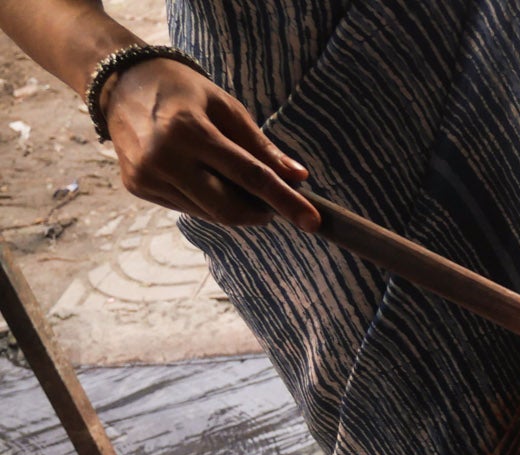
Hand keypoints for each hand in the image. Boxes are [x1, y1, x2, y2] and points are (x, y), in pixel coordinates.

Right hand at [101, 56, 318, 230]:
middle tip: (275, 203)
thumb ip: (261, 146)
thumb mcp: (226, 107)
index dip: (285, 201)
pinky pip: (188, 208)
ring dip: (236, 207)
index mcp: (188, 131)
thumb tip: (298, 178)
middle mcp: (163, 158)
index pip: (249, 176)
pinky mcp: (137, 186)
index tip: (313, 221)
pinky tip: (203, 177)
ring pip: (209, 213)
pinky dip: (208, 201)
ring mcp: (146, 176)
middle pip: (228, 209)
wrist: (119, 82)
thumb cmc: (182, 90)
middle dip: (260, 212)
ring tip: (235, 181)